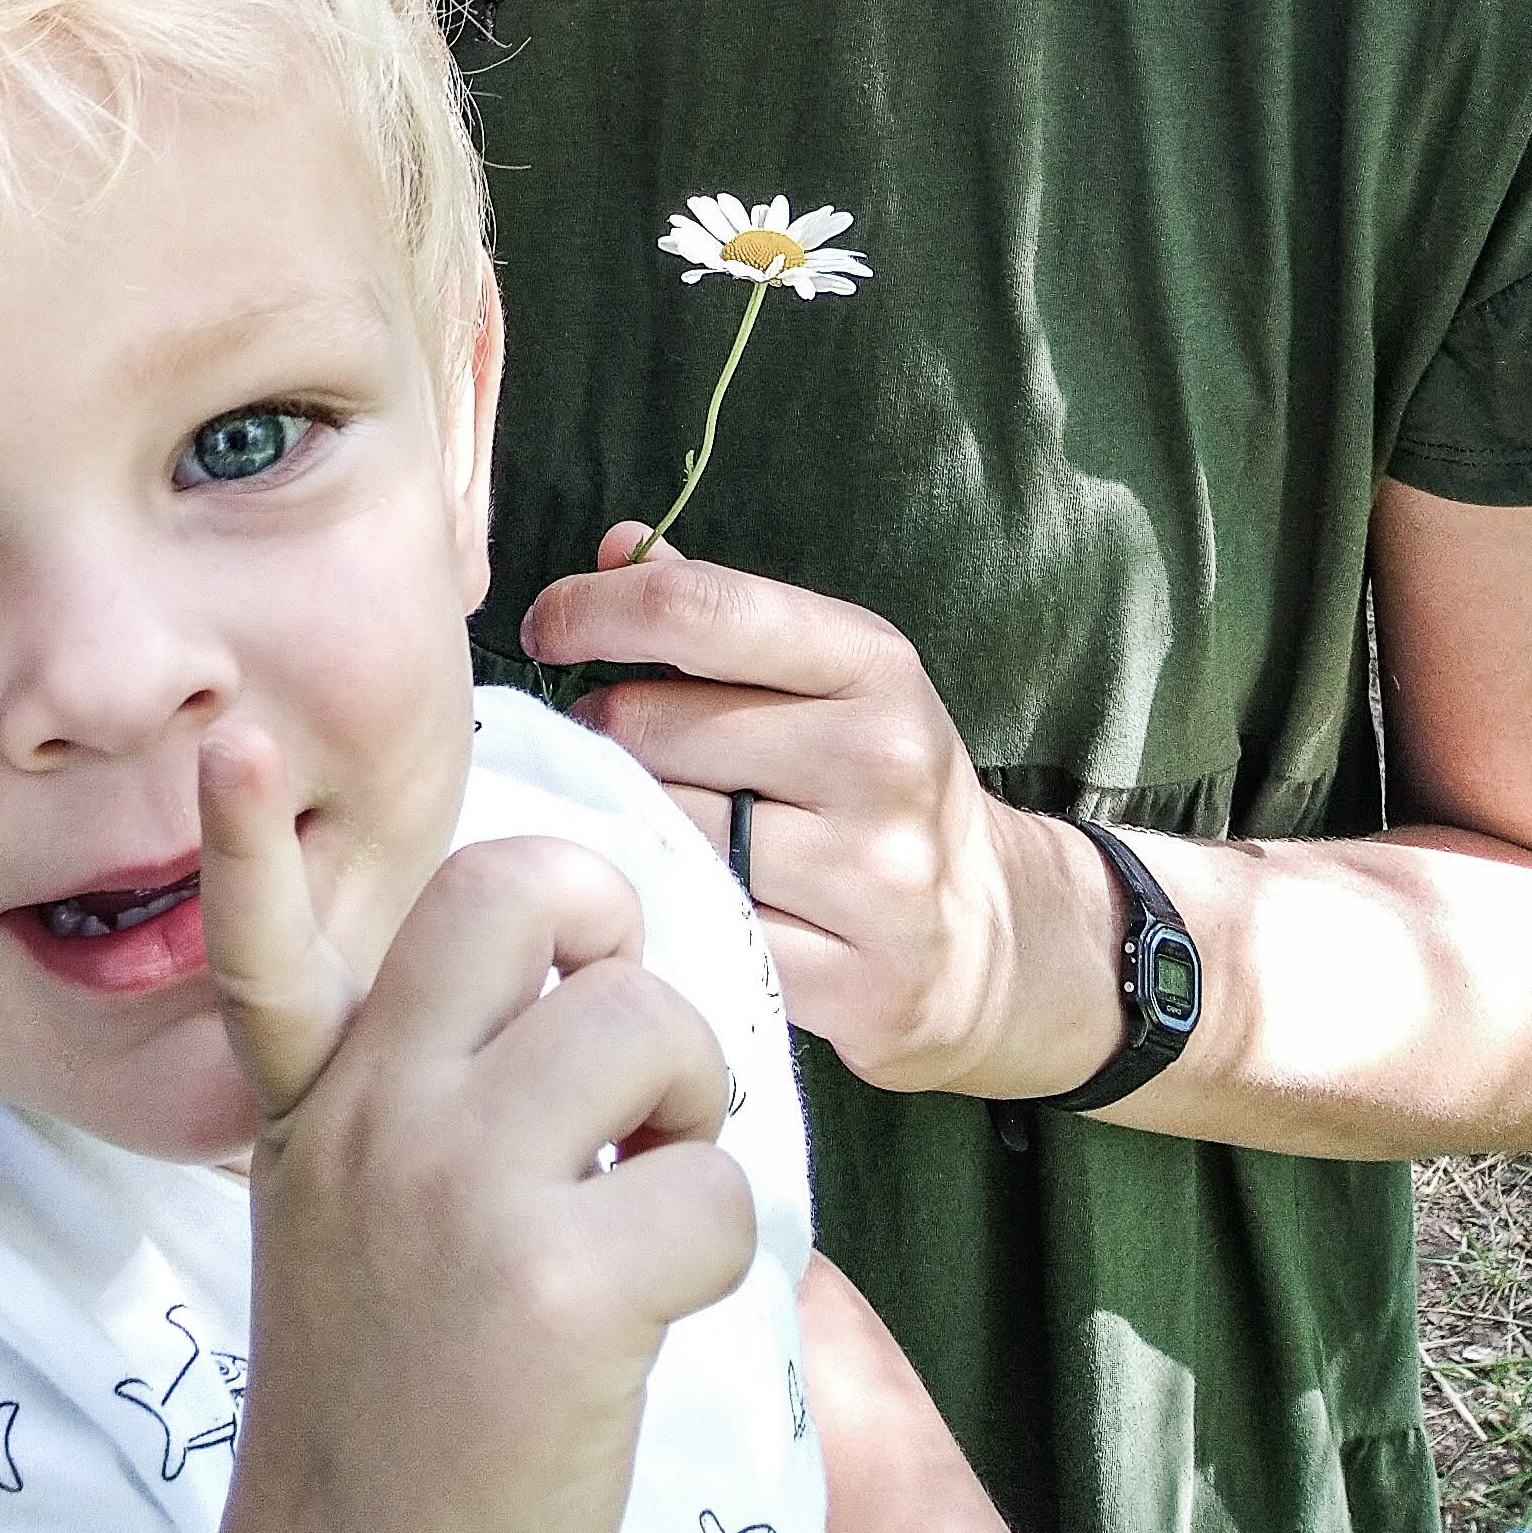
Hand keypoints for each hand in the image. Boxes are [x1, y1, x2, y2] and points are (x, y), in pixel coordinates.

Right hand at [186, 717, 757, 1532]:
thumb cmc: (394, 1397)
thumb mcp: (337, 1212)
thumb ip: (408, 1092)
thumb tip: (575, 989)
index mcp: (315, 1105)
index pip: (266, 945)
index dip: (241, 836)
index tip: (229, 738)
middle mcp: (375, 1121)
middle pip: (519, 900)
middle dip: (612, 931)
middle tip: (620, 1038)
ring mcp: (461, 1192)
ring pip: (646, 1024)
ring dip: (689, 1105)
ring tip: (645, 1186)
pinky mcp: (563, 1284)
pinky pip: (712, 1185)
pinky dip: (719, 1243)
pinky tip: (655, 1304)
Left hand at [520, 530, 1125, 1102]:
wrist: (989, 936)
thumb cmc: (872, 782)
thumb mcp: (825, 676)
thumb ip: (717, 610)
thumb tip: (617, 547)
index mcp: (873, 664)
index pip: (697, 610)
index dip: (593, 611)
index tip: (543, 628)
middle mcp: (882, 761)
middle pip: (655, 727)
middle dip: (600, 733)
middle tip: (602, 752)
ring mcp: (875, 879)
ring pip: (668, 832)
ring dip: (623, 824)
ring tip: (635, 820)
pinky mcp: (856, 985)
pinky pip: (702, 932)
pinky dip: (663, 911)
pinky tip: (666, 897)